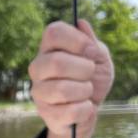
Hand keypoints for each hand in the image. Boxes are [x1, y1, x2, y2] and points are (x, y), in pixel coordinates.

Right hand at [28, 20, 113, 137]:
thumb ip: (91, 42)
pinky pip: (69, 111)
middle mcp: (38, 67)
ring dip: (85, 91)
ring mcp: (39, 91)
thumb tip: (81, 23)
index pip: (53, 32)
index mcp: (50, 48)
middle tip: (90, 74)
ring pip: (62, 89)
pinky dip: (85, 110)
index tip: (91, 51)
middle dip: (84, 69)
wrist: (88, 110)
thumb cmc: (92, 80)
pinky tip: (84, 107)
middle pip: (56, 62)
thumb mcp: (99, 58)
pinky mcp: (45, 113)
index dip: (77, 40)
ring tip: (86, 92)